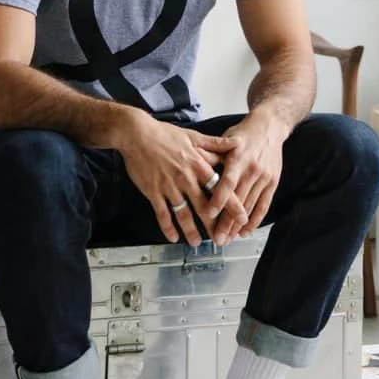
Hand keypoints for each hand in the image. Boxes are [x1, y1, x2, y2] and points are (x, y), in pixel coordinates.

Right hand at [117, 112, 245, 246]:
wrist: (138, 134)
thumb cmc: (166, 134)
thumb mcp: (194, 136)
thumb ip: (216, 144)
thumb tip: (238, 142)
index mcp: (198, 164)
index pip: (219, 188)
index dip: (231, 204)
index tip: (241, 218)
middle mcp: (185, 178)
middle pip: (203, 206)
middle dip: (213, 225)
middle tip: (221, 239)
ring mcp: (169, 186)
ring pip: (183, 214)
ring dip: (191, 230)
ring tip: (197, 243)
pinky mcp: (153, 192)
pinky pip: (162, 214)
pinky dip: (167, 227)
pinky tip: (173, 237)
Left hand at [207, 108, 287, 245]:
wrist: (270, 126)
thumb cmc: (243, 133)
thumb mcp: (226, 139)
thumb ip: (212, 154)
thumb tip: (194, 164)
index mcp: (238, 157)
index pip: (227, 181)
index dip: (218, 198)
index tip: (209, 213)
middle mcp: (252, 168)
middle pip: (238, 199)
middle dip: (227, 221)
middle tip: (216, 238)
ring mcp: (264, 176)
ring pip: (250, 205)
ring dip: (238, 225)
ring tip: (228, 239)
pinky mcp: (273, 182)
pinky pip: (264, 204)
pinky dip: (255, 219)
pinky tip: (245, 231)